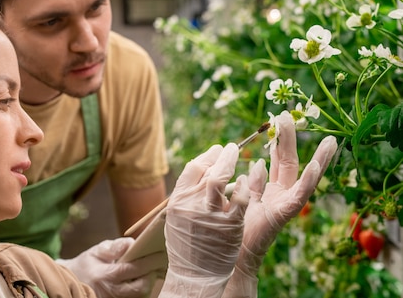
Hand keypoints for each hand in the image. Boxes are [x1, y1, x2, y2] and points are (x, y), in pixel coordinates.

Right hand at [57, 237, 165, 297]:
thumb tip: (132, 243)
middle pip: (140, 289)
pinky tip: (145, 277)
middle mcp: (110, 292)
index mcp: (104, 276)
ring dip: (148, 282)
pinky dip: (143, 288)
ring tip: (152, 268)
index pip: (131, 269)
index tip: (160, 253)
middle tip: (158, 262)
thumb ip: (115, 247)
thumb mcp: (97, 251)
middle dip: (151, 275)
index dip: (148, 261)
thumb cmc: (88, 264)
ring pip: (141, 296)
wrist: (75, 282)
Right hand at [160, 143, 249, 297]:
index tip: (215, 151)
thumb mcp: (177, 217)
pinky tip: (245, 180)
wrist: (194, 275)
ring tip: (236, 153)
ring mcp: (211, 215)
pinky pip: (240, 199)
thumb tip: (201, 172)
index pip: (192, 169)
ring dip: (229, 162)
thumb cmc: (186, 246)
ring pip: (221, 179)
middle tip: (230, 147)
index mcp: (178, 201)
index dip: (205, 157)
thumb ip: (187, 196)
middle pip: (207, 170)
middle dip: (220, 155)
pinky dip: (243, 186)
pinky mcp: (230, 225)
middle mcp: (192, 205)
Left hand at [222, 111, 337, 297]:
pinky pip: (299, 196)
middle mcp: (279, 194)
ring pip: (304, 177)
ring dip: (318, 159)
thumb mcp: (236, 194)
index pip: (277, 159)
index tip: (280, 119)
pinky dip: (309, 181)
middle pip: (287, 161)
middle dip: (289, 139)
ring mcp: (284, 204)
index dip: (280, 140)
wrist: (228, 252)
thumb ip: (247, 179)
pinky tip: (314, 165)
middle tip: (287, 115)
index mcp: (267, 188)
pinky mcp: (285, 214)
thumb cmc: (230, 224)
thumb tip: (255, 162)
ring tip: (329, 142)